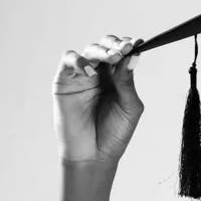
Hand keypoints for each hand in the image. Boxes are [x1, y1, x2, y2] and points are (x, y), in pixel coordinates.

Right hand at [53, 34, 145, 166]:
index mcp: (117, 78)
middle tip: (124, 49)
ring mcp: (81, 76)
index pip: (122, 54)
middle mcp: (100, 74)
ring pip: (89, 50)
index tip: (137, 44)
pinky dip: (79, 60)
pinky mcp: (64, 81)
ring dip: (101, 50)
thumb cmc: (114, 134)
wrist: (94, 156)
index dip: (128, 46)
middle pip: (106, 47)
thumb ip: (128, 82)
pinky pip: (68, 60)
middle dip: (115, 44)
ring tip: (112, 57)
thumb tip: (132, 55)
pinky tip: (91, 71)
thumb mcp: (129, 107)